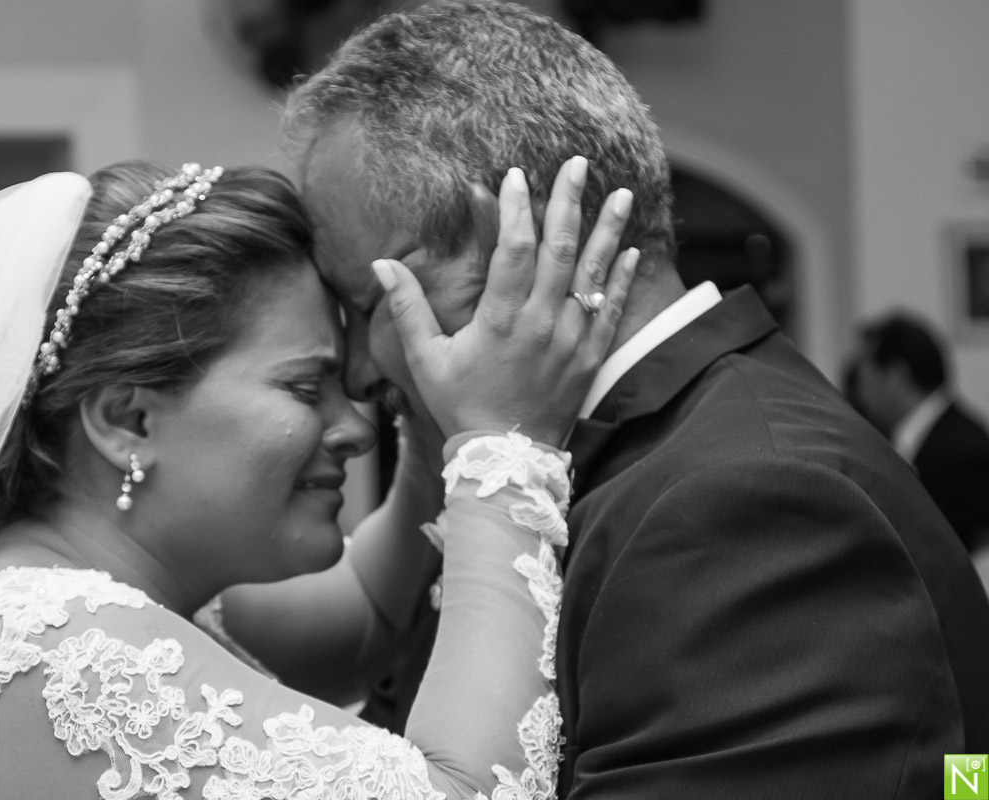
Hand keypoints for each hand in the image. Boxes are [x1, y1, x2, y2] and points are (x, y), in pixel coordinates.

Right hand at [370, 156, 638, 445]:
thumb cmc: (460, 407)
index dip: (517, 207)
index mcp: (501, 319)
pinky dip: (622, 280)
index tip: (517, 175)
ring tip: (622, 193)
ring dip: (607, 231)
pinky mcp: (590, 359)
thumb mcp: (425, 359)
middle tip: (579, 164)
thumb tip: (381, 265)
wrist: (505, 461)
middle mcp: (542, 323)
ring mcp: (571, 340)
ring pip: (594, 275)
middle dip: (570, 201)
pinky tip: (629, 250)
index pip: (515, 249)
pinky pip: (612, 311)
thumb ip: (406, 309)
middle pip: (560, 249)